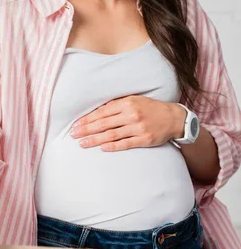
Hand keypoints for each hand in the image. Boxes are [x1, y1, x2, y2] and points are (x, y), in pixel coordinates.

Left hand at [70, 96, 185, 150]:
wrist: (173, 118)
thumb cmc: (150, 108)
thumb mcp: (134, 100)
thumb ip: (117, 105)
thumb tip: (97, 111)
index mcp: (127, 103)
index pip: (102, 112)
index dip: (87, 119)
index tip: (76, 125)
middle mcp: (131, 115)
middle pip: (104, 124)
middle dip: (87, 130)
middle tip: (73, 135)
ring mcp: (138, 128)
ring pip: (112, 135)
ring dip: (95, 140)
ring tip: (82, 144)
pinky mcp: (144, 139)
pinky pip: (125, 144)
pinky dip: (113, 146)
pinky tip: (102, 148)